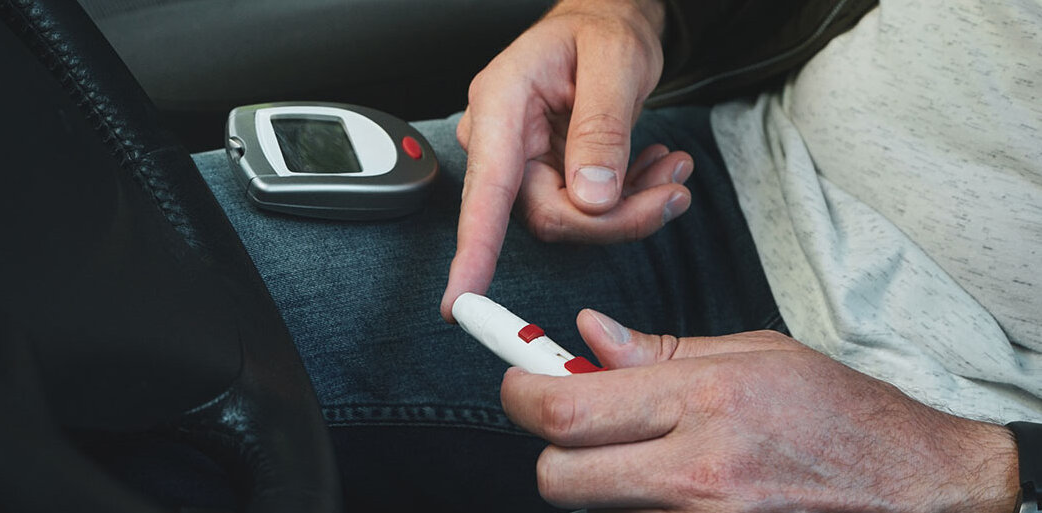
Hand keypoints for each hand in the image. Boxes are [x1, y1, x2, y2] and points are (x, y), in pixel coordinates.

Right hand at [440, 0, 692, 321]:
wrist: (606, 20)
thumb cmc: (602, 28)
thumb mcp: (614, 64)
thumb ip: (601, 131)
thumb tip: (591, 199)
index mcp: (499, 105)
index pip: (486, 192)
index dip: (474, 252)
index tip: (461, 303)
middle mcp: (499, 140)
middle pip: (548, 216)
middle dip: (616, 218)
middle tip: (675, 191)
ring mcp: (520, 162)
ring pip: (572, 220)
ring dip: (631, 208)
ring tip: (672, 169)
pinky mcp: (545, 176)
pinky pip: (584, 211)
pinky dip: (628, 201)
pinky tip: (654, 169)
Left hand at [501, 311, 1020, 511]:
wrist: (918, 490)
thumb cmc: (843, 416)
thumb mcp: (756, 355)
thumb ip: (661, 351)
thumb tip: (586, 337)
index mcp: (704, 399)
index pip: (566, 405)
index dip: (520, 391)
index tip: (517, 380)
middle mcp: (697, 470)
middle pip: (557, 477)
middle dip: (551, 451)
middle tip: (576, 428)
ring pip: (599, 511)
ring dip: (606, 484)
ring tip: (659, 457)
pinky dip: (644, 510)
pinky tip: (682, 487)